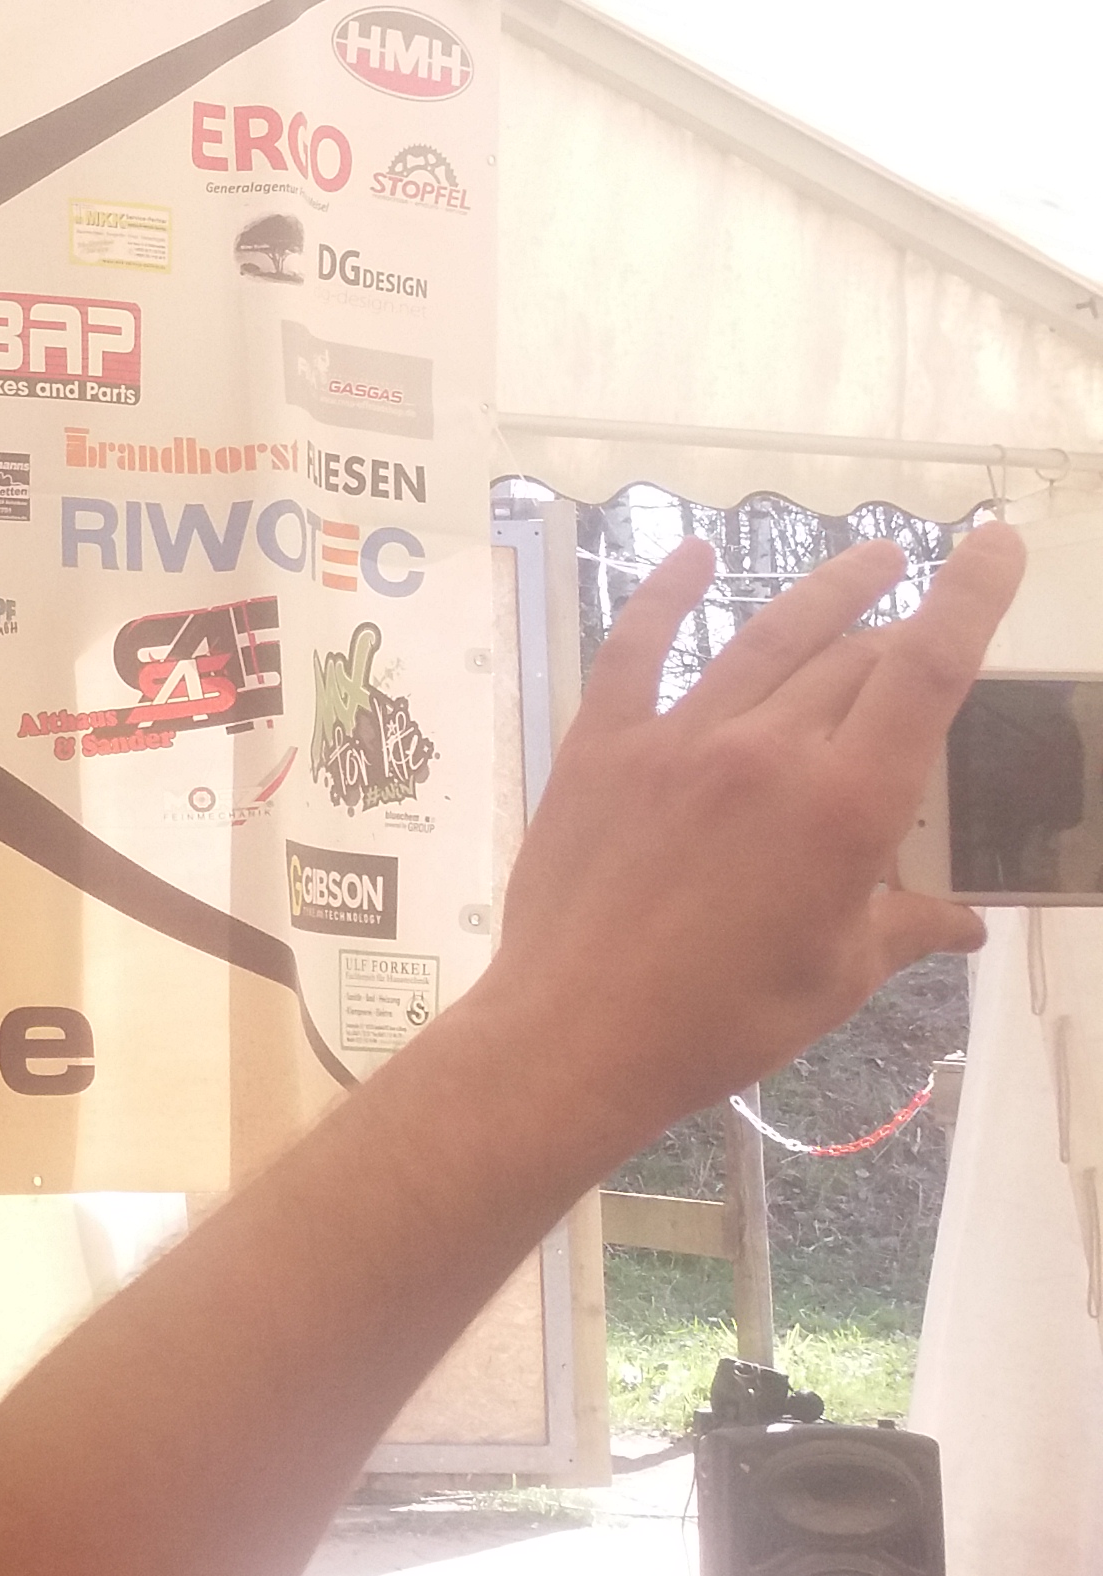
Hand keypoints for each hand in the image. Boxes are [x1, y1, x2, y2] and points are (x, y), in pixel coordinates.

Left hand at [474, 526, 1020, 1137]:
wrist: (579, 1032)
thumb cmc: (725, 1018)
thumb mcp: (839, 976)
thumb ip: (904, 926)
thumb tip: (964, 923)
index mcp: (846, 805)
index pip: (928, 672)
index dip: (970, 597)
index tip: (996, 543)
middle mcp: (768, 751)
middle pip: (853, 659)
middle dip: (899, 631)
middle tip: (923, 620)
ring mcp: (678, 741)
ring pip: (765, 641)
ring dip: (824, 594)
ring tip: (870, 560)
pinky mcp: (601, 748)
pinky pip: (636, 651)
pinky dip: (666, 594)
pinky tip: (694, 555)